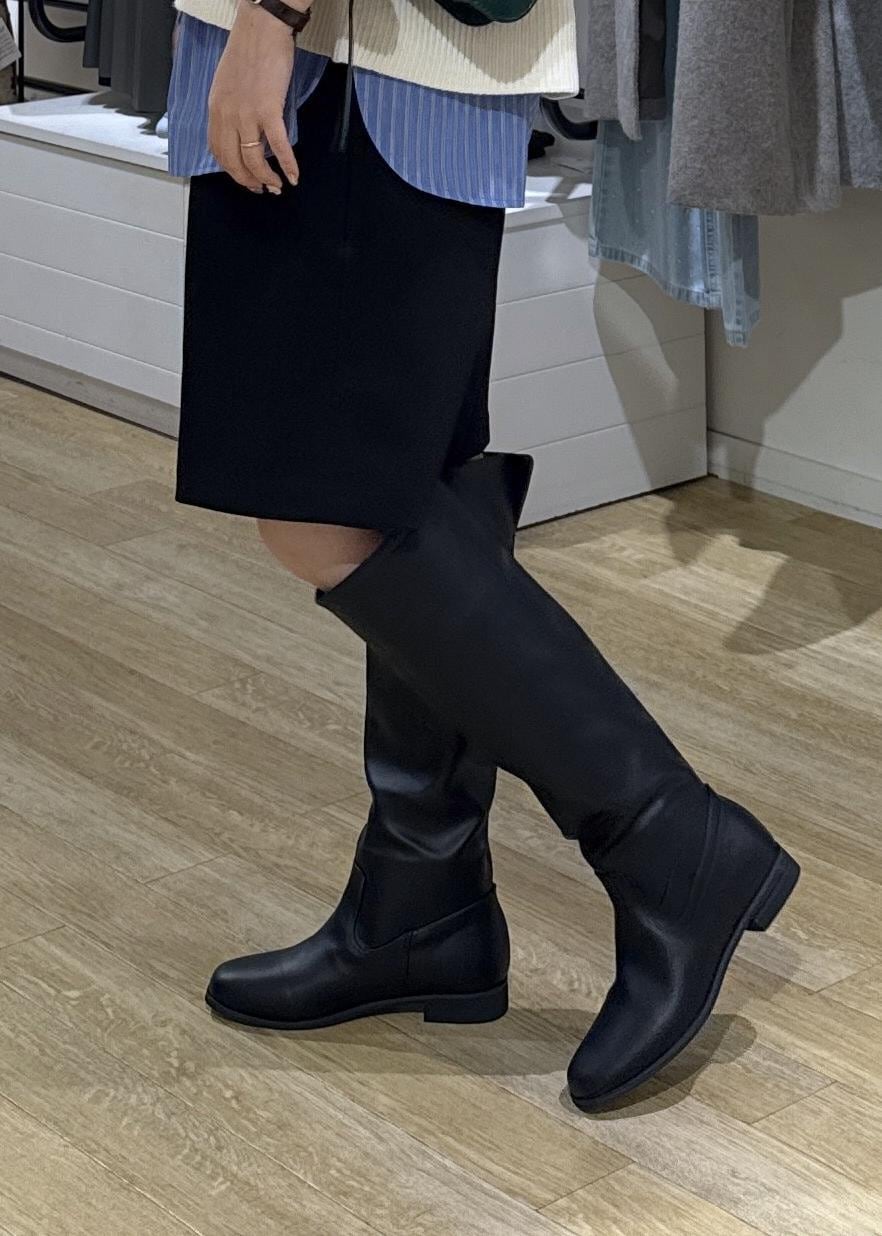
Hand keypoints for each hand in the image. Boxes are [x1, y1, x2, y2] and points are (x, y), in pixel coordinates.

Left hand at [208, 0, 300, 192]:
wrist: (262, 28)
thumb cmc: (249, 50)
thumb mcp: (228, 83)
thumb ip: (231, 109)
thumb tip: (243, 131)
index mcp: (216, 108)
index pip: (218, 151)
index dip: (231, 171)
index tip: (244, 178)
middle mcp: (228, 115)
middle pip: (234, 161)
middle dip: (248, 181)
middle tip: (260, 189)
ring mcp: (247, 114)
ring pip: (254, 159)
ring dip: (266, 178)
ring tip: (277, 185)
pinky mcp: (268, 110)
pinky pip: (278, 146)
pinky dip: (288, 164)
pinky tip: (294, 176)